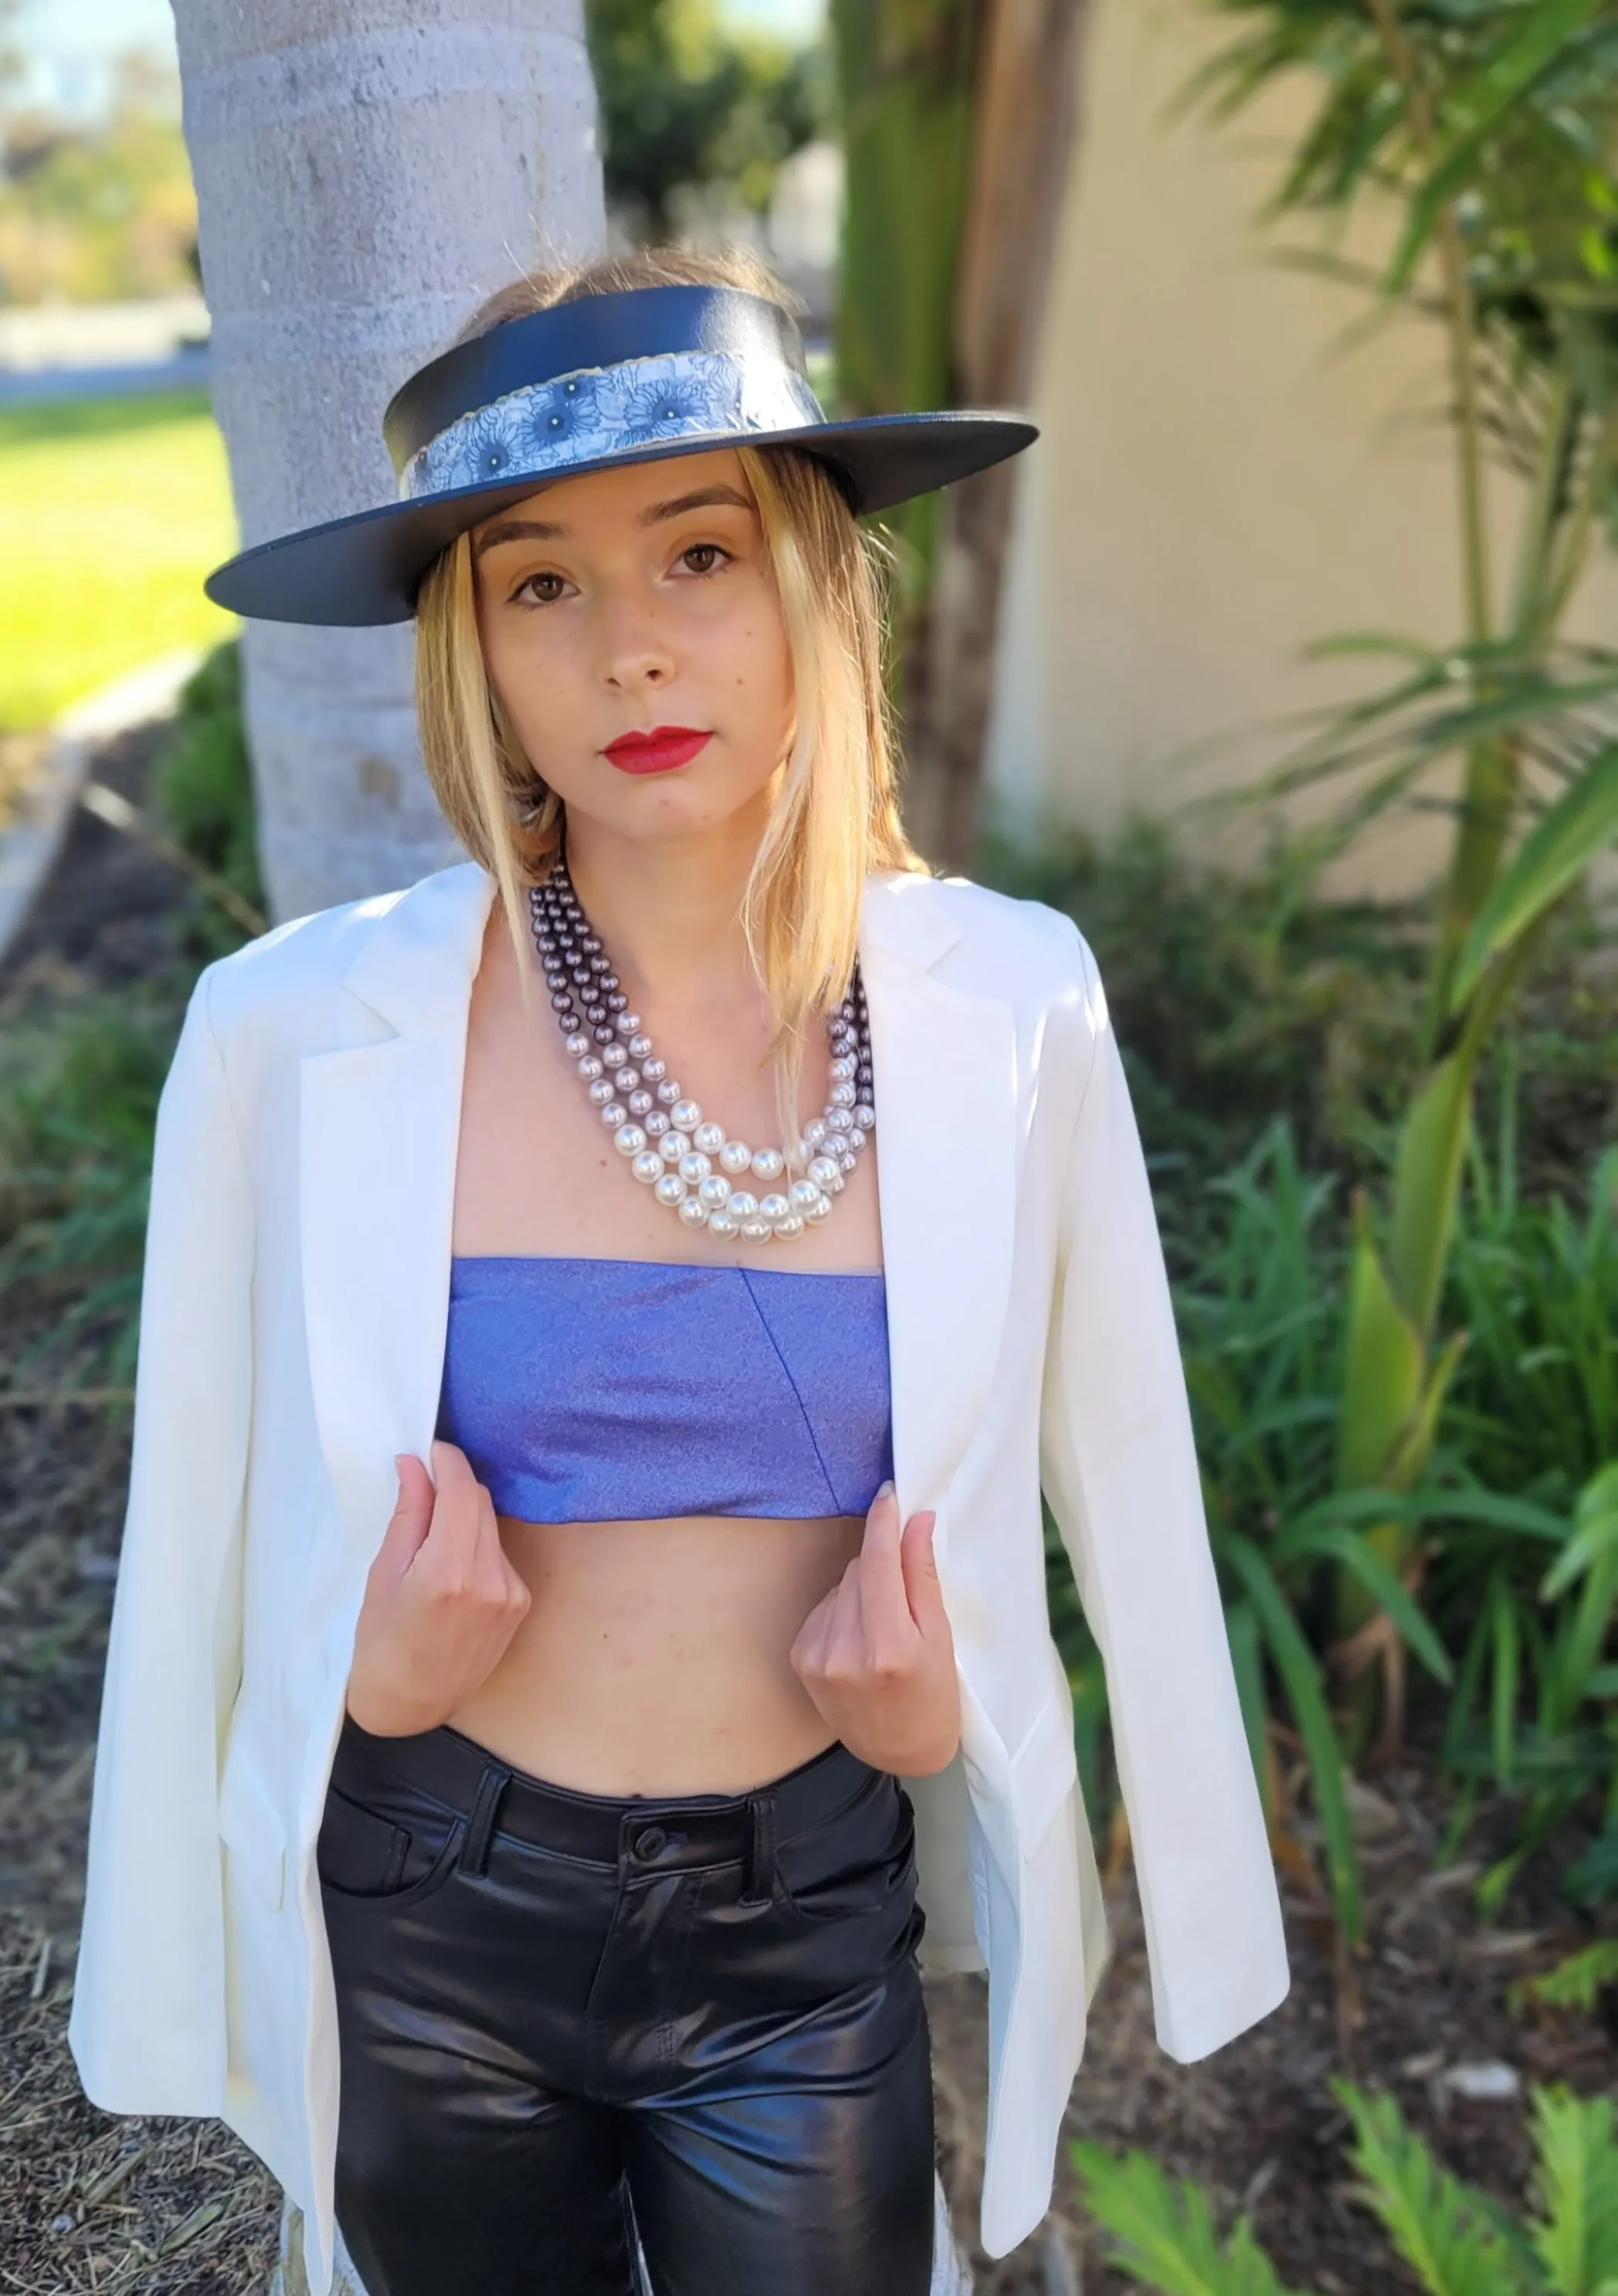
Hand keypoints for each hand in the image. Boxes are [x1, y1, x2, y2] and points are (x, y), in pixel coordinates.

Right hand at [345, 1442, 531, 1735]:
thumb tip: (414, 1464)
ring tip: (432, 1534)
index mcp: (448, 1573)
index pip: (462, 1491)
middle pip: (480, 1502)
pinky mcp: (521, 1602)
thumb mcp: (384, 1574)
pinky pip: (498, 1552)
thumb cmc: (383, 1641)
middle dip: (453, 1486)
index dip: (447, 1461)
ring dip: (465, 1515)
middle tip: (422, 1485)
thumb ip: (408, 1515)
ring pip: (491, 1525)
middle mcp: (490, 1580)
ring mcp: (511, 1592)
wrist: (412, 1701)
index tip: (430, 1449)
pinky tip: (452, 1566)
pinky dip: (476, 1545)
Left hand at [788, 1482, 960, 1774]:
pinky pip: (825, 1607)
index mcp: (888, 1648)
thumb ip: (922, 1578)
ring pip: (841, 1585)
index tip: (889, 1493)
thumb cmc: (933, 1696)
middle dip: (883, 1566)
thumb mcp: (941, 1639)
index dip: (883, 1523)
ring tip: (884, 1626)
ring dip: (863, 1590)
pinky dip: (844, 1611)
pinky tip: (860, 1638)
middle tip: (906, 1595)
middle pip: (860, 1569)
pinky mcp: (800, 1658)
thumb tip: (916, 1520)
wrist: (898, 1751)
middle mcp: (844, 1651)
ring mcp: (816, 1656)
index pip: (879, 1563)